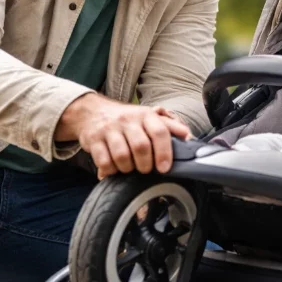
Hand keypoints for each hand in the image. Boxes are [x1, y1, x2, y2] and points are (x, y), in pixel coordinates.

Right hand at [55, 93, 192, 179]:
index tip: (165, 168)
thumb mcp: (148, 117)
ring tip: (130, 168)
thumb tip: (189, 136)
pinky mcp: (93, 140)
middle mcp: (127, 120)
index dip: (164, 152)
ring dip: (128, 168)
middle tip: (146, 169)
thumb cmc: (127, 119)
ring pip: (122, 156)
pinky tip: (114, 168)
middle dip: (146, 164)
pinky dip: (111, 170)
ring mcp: (109, 129)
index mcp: (145, 115)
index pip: (159, 132)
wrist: (92, 112)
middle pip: (141, 146)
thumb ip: (169, 126)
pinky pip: (104, 161)